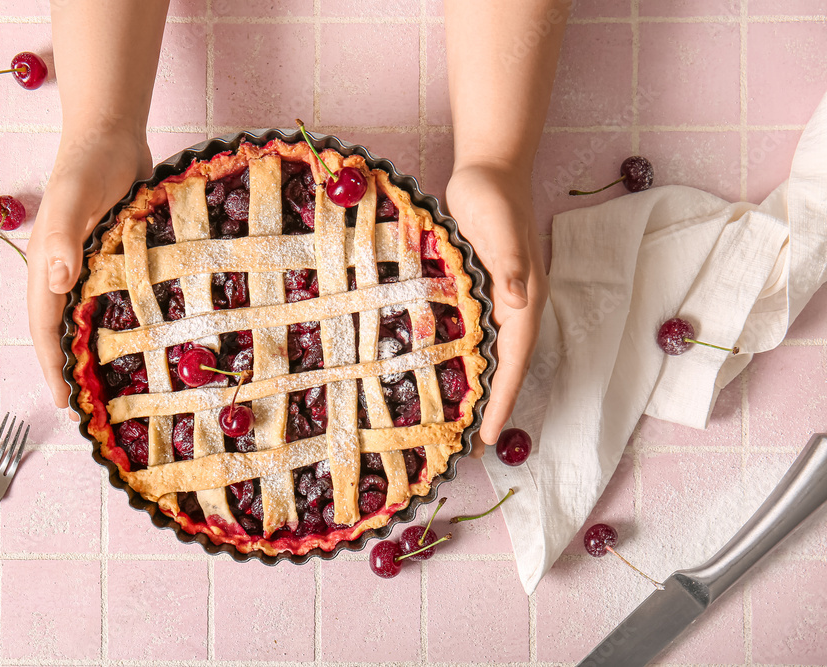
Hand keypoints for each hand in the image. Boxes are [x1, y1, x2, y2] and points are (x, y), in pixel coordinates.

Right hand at [27, 123, 152, 412]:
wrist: (114, 132)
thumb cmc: (91, 162)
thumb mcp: (77, 195)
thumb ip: (65, 236)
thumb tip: (57, 281)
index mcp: (46, 264)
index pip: (45, 327)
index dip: (52, 367)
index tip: (64, 402)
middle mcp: (63, 270)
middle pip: (62, 330)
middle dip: (70, 370)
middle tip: (92, 409)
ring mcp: (87, 264)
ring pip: (86, 317)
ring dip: (94, 350)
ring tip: (114, 386)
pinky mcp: (112, 256)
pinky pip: (112, 297)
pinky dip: (119, 322)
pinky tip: (140, 339)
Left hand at [445, 162, 547, 454]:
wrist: (488, 169)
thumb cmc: (493, 196)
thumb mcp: (499, 226)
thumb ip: (508, 263)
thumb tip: (518, 302)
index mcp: (525, 300)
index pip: (514, 362)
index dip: (502, 401)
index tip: (489, 437)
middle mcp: (515, 307)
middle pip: (504, 368)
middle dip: (490, 407)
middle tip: (469, 448)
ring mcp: (498, 300)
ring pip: (488, 355)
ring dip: (477, 389)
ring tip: (456, 423)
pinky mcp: (479, 290)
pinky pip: (473, 335)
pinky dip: (462, 360)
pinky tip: (443, 374)